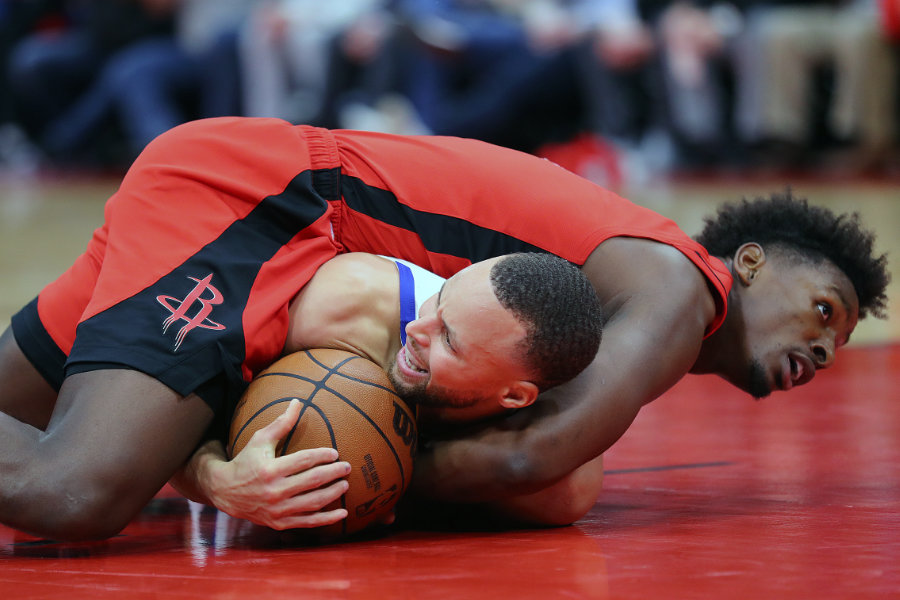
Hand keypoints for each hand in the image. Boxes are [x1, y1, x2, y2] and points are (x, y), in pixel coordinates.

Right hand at [205, 400, 351, 529]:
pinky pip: (307, 522)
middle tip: (347, 467)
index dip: (322, 456)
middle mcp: (274, 491)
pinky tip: (342, 513)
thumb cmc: (246, 461)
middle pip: (312, 481)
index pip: (303, 461)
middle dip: (333, 473)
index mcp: (270, 470)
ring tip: (345, 484)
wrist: (225, 492)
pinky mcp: (279, 522)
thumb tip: (297, 402)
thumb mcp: (260, 440)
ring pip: (313, 502)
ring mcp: (277, 510)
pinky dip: (327, 519)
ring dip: (333, 493)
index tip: (335, 453)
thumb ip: (281, 423)